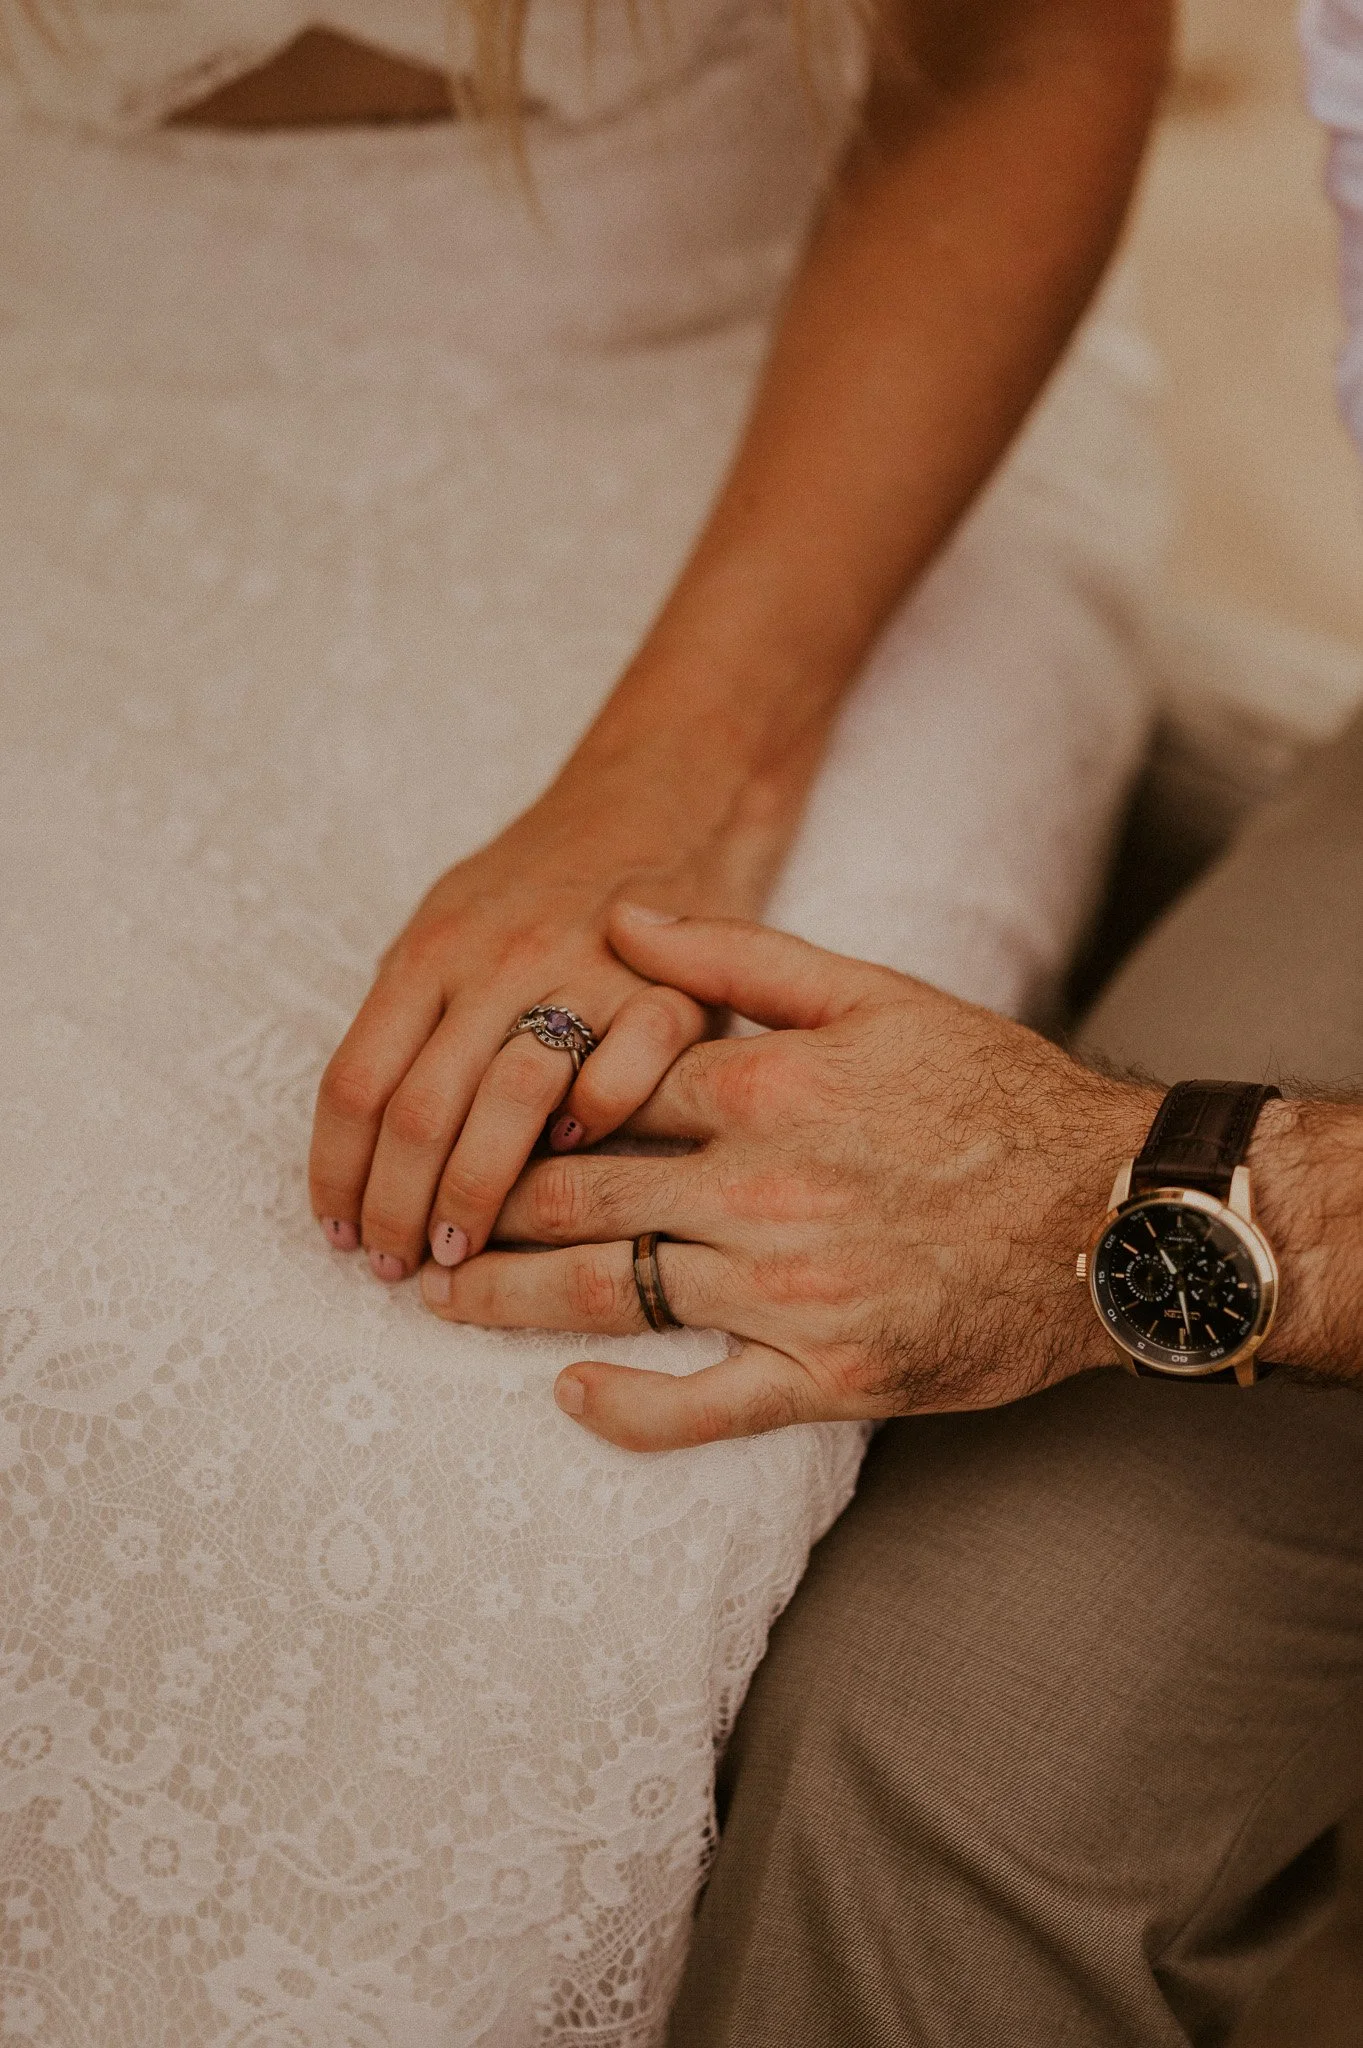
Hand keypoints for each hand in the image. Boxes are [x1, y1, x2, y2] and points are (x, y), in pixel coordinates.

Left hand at [307, 797, 717, 1282]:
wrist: (666, 794)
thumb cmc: (546, 876)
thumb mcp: (451, 917)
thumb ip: (412, 1010)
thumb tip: (363, 1136)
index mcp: (431, 950)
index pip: (357, 1083)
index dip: (337, 1174)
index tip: (337, 1233)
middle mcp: (498, 963)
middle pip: (421, 1110)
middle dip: (398, 1209)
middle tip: (397, 1268)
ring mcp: (583, 975)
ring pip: (508, 1108)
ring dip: (479, 1199)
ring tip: (464, 1255)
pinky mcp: (669, 991)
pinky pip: (621, 1082)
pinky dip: (589, 1137)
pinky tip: (571, 1174)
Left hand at [420, 907, 1155, 1448]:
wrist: (1113, 1210)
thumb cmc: (993, 1092)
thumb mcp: (876, 992)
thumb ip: (741, 952)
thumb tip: (621, 915)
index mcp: (768, 1084)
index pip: (601, 1093)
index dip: (517, 1108)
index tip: (457, 1116)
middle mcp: (765, 1187)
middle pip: (579, 1195)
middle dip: (480, 1206)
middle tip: (412, 1217)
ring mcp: (793, 1288)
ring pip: (613, 1295)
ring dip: (508, 1299)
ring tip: (440, 1297)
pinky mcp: (830, 1372)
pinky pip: (702, 1405)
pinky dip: (626, 1409)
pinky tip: (565, 1394)